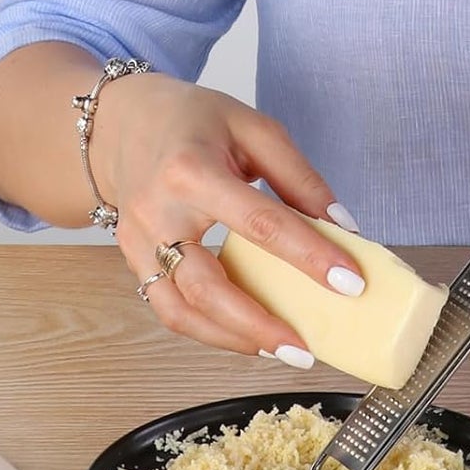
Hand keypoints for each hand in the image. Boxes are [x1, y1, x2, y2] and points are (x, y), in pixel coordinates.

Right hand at [91, 74, 363, 363]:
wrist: (119, 124)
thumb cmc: (193, 120)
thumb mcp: (254, 130)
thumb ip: (299, 177)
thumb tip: (343, 227)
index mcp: (193, 170)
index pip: (260, 223)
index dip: (309, 255)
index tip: (350, 281)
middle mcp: (159, 213)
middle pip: (209, 284)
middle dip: (261, 323)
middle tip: (307, 346)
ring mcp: (138, 243)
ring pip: (181, 309)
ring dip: (234, 338)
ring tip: (283, 349)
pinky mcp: (133, 261)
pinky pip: (168, 308)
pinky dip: (208, 330)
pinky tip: (248, 335)